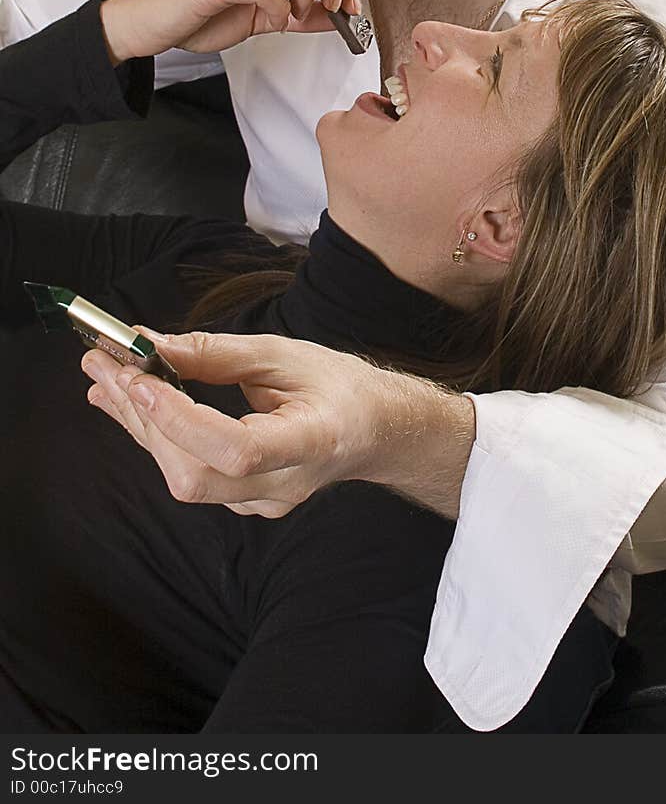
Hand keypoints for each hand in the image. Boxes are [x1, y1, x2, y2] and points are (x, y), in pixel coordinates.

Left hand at [81, 329, 475, 519]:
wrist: (374, 430)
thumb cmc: (339, 386)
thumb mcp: (287, 354)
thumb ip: (219, 354)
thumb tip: (154, 347)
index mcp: (311, 442)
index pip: (237, 448)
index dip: (182, 419)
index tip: (140, 378)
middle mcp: (284, 487)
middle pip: (196, 474)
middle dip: (142, 418)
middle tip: (103, 364)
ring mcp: (262, 505)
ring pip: (184, 479)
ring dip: (139, 426)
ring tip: (104, 377)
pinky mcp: (243, 504)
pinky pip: (189, 474)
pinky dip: (156, 437)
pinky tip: (130, 404)